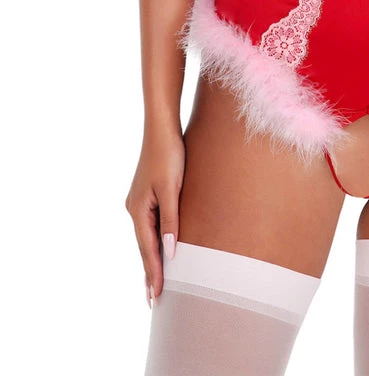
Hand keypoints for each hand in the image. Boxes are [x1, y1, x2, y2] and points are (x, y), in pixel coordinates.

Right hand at [125, 127, 185, 308]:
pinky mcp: (147, 194)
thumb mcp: (172, 189)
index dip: (154, 274)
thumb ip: (172, 220)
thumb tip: (171, 251)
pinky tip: (159, 249)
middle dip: (150, 273)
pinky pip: (150, 226)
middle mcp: (134, 209)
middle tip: (154, 302)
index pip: (147, 250)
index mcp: (138, 210)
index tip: (156, 298)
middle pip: (143, 247)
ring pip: (146, 238)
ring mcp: (139, 202)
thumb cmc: (169, 155)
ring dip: (152, 259)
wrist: (161, 127)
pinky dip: (154, 242)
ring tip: (155, 283)